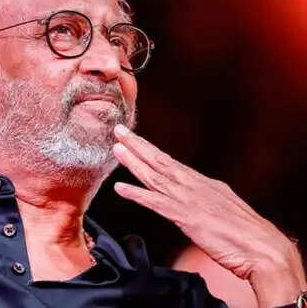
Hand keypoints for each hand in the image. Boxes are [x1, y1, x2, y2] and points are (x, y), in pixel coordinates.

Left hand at [111, 124, 305, 307]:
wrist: (261, 247)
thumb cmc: (245, 231)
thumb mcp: (222, 205)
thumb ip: (205, 198)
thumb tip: (194, 195)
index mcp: (201, 182)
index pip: (169, 161)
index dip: (150, 150)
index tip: (134, 139)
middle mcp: (192, 185)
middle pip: (159, 161)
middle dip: (137, 145)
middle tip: (119, 131)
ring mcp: (187, 199)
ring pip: (154, 176)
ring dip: (133, 162)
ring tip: (117, 149)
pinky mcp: (184, 216)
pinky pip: (154, 203)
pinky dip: (136, 194)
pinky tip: (120, 188)